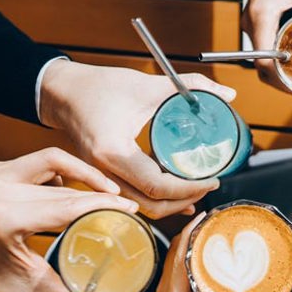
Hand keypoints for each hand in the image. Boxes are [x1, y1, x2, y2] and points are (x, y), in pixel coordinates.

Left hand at [0, 148, 137, 291]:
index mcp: (3, 220)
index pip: (66, 206)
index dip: (104, 207)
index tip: (130, 210)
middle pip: (65, 186)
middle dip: (100, 193)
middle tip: (125, 207)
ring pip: (55, 162)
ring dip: (85, 175)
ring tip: (106, 192)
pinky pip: (41, 162)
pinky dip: (65, 173)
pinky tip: (75, 191)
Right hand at [40, 61, 237, 217]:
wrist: (63, 91)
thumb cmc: (99, 86)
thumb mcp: (147, 84)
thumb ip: (191, 87)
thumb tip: (227, 95)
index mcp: (112, 150)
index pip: (156, 184)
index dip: (188, 188)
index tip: (213, 179)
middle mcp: (103, 170)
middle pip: (149, 205)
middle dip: (183, 200)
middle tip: (209, 186)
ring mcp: (99, 177)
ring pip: (139, 207)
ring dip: (170, 204)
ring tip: (197, 192)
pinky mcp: (101, 177)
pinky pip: (131, 198)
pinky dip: (155, 200)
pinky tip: (177, 198)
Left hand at [155, 213, 281, 291]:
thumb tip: (287, 291)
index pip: (178, 259)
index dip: (190, 234)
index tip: (207, 218)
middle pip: (174, 250)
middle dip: (192, 229)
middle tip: (214, 215)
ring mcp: (164, 291)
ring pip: (172, 252)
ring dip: (189, 235)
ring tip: (210, 222)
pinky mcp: (167, 288)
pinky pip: (173, 260)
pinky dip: (186, 245)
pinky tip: (201, 236)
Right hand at [243, 0, 291, 88]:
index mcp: (261, 17)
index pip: (265, 61)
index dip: (281, 80)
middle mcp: (252, 26)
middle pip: (263, 68)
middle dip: (285, 84)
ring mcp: (253, 28)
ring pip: (264, 63)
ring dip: (282, 75)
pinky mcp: (258, 27)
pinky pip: (266, 52)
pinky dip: (281, 63)